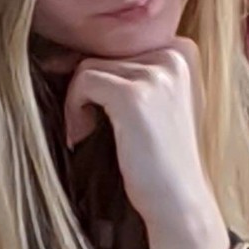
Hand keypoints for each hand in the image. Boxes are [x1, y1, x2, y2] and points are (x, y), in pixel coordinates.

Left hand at [63, 38, 228, 248]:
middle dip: (89, 93)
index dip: (101, 80)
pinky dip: (73, 109)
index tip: (101, 113)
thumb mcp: (155, 104)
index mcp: (183, 51)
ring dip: (78, 102)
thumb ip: (129, 74)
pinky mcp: (135, 95)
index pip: (120, 46)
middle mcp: (175, 54)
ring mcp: (157, 73)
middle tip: (91, 130)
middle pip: (103, 55)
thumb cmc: (159, 159)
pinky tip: (83, 136)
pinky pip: (83, 82)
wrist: (178, 202)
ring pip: (88, 67)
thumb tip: (64, 55)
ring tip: (88, 134)